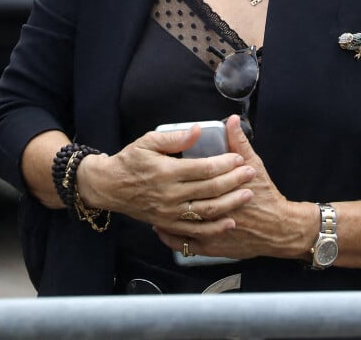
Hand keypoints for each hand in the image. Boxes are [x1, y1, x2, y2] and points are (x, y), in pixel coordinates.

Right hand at [76, 123, 255, 235]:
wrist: (109, 187)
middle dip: (234, 181)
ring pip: (206, 212)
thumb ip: (175, 137)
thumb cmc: (130, 161)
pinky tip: (229, 221)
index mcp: (167, 172)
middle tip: (250, 173)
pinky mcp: (168, 224)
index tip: (239, 158)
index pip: (203, 169)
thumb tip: (198, 129)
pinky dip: (214, 228)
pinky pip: (195, 230)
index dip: (224, 164)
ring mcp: (169, 213)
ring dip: (230, 204)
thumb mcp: (148, 141)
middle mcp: (170, 195)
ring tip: (247, 194)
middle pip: (209, 190)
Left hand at [156, 116, 316, 260]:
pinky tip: (160, 228)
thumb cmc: (266, 196)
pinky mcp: (210, 248)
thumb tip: (231, 120)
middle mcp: (212, 211)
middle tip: (153, 180)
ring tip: (151, 204)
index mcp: (223, 187)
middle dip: (168, 189)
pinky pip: (183, 244)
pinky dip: (169, 237)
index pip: (199, 173)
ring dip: (162, 214)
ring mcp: (209, 232)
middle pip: (184, 198)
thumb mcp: (254, 164)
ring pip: (178, 223)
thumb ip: (239, 142)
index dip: (183, 167)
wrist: (278, 228)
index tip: (171, 161)